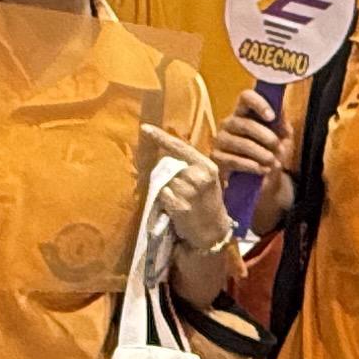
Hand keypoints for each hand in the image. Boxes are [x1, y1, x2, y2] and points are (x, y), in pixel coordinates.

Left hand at [138, 120, 232, 251]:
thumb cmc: (207, 201)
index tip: (144, 128)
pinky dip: (164, 200)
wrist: (214, 230)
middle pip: (170, 167)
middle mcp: (200, 177)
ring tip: (180, 199)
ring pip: (165, 181)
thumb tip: (164, 155)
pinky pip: (162, 195)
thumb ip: (190, 166)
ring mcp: (190, 193)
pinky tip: (175, 206)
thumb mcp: (206, 178)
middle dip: (169, 176)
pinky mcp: (180, 207)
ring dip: (167, 189)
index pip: (180, 147)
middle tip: (180, 189)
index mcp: (207, 166)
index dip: (161, 137)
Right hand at [209, 91, 292, 181]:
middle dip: (266, 137)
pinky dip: (252, 166)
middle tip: (278, 148)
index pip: (246, 97)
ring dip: (261, 154)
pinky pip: (234, 160)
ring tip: (273, 162)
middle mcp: (229, 123)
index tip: (272, 117)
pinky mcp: (216, 158)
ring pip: (241, 144)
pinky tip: (263, 170)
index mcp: (244, 112)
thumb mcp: (282, 137)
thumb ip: (282, 124)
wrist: (263, 180)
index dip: (258, 104)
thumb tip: (279, 116)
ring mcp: (220, 140)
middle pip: (245, 123)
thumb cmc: (271, 152)